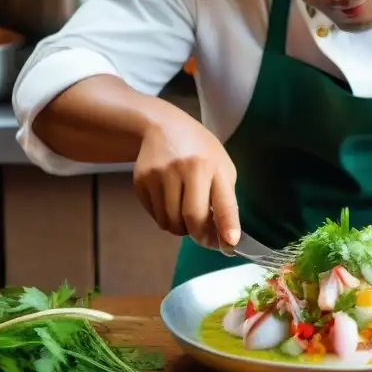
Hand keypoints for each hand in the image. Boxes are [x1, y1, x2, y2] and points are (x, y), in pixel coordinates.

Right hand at [132, 116, 240, 248]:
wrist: (163, 127)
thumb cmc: (200, 151)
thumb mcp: (221, 167)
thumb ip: (225, 199)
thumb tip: (225, 237)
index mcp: (211, 165)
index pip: (223, 202)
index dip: (227, 226)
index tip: (230, 244)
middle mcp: (184, 168)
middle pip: (192, 219)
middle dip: (200, 235)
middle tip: (204, 237)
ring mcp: (159, 174)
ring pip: (170, 222)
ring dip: (181, 228)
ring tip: (186, 213)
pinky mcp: (141, 180)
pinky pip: (155, 216)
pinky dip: (165, 218)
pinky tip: (171, 201)